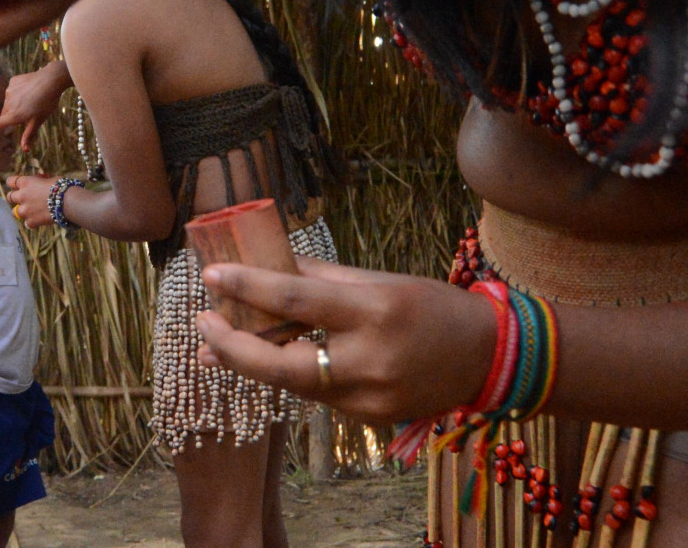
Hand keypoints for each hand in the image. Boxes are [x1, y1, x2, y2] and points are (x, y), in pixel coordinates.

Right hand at [0, 62, 70, 152]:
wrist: (51, 80)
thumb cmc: (47, 103)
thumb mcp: (39, 120)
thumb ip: (29, 135)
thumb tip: (24, 150)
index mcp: (15, 115)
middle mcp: (9, 103)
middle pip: (6, 113)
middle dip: (12, 115)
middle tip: (28, 112)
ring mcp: (10, 91)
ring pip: (9, 101)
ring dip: (16, 103)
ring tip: (31, 99)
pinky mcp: (13, 82)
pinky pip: (13, 90)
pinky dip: (19, 92)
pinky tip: (30, 89)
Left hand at [5, 174, 58, 229]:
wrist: (67, 202)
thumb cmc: (61, 187)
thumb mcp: (50, 179)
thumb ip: (40, 181)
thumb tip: (40, 181)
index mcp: (26, 182)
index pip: (10, 181)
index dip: (14, 183)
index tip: (20, 184)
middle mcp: (21, 196)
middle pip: (10, 196)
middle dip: (16, 197)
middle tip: (25, 198)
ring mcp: (25, 210)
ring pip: (15, 211)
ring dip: (22, 210)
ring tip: (32, 210)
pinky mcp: (31, 221)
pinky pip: (27, 223)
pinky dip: (32, 222)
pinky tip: (39, 219)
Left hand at [194, 256, 496, 422]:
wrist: (486, 357)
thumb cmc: (431, 307)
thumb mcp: (380, 281)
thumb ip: (321, 279)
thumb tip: (267, 267)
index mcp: (375, 312)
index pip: (297, 301)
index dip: (248, 288)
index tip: (212, 275)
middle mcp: (370, 360)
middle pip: (281, 365)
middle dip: (231, 347)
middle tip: (201, 324)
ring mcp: (369, 399)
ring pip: (293, 384)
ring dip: (252, 362)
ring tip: (217, 342)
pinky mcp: (368, 420)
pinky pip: (317, 396)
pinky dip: (291, 375)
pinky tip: (270, 358)